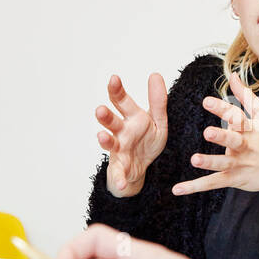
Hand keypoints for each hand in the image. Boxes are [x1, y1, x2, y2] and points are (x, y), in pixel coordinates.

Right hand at [96, 74, 168, 197]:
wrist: (142, 169)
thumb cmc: (147, 141)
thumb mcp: (158, 121)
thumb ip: (157, 101)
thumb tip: (154, 74)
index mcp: (131, 118)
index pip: (121, 101)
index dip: (117, 91)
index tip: (114, 79)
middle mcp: (121, 132)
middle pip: (111, 121)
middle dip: (105, 116)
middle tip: (100, 110)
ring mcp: (119, 150)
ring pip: (109, 143)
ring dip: (104, 140)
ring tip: (101, 136)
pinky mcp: (121, 169)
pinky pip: (118, 175)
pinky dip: (119, 180)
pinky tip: (122, 184)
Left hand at [172, 72, 258, 209]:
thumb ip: (246, 96)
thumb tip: (232, 75)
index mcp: (252, 129)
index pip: (237, 117)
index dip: (222, 109)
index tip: (206, 101)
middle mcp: (246, 147)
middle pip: (233, 140)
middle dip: (222, 136)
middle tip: (208, 132)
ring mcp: (241, 164)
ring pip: (223, 163)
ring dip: (209, 162)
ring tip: (195, 160)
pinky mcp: (235, 179)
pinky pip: (213, 183)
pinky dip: (195, 187)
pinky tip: (178, 189)